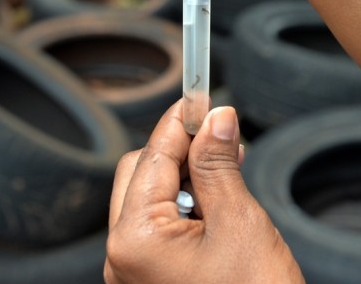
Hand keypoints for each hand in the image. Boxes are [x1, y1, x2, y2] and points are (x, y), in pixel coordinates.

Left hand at [104, 102, 303, 283]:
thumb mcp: (239, 223)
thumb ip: (218, 165)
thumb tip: (216, 118)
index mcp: (134, 240)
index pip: (152, 156)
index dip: (181, 120)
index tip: (203, 95)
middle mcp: (121, 257)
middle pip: (139, 172)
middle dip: (179, 149)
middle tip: (222, 135)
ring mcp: (132, 273)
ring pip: (147, 197)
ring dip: (184, 175)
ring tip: (227, 166)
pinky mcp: (150, 281)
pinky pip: (157, 226)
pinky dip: (184, 204)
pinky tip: (217, 197)